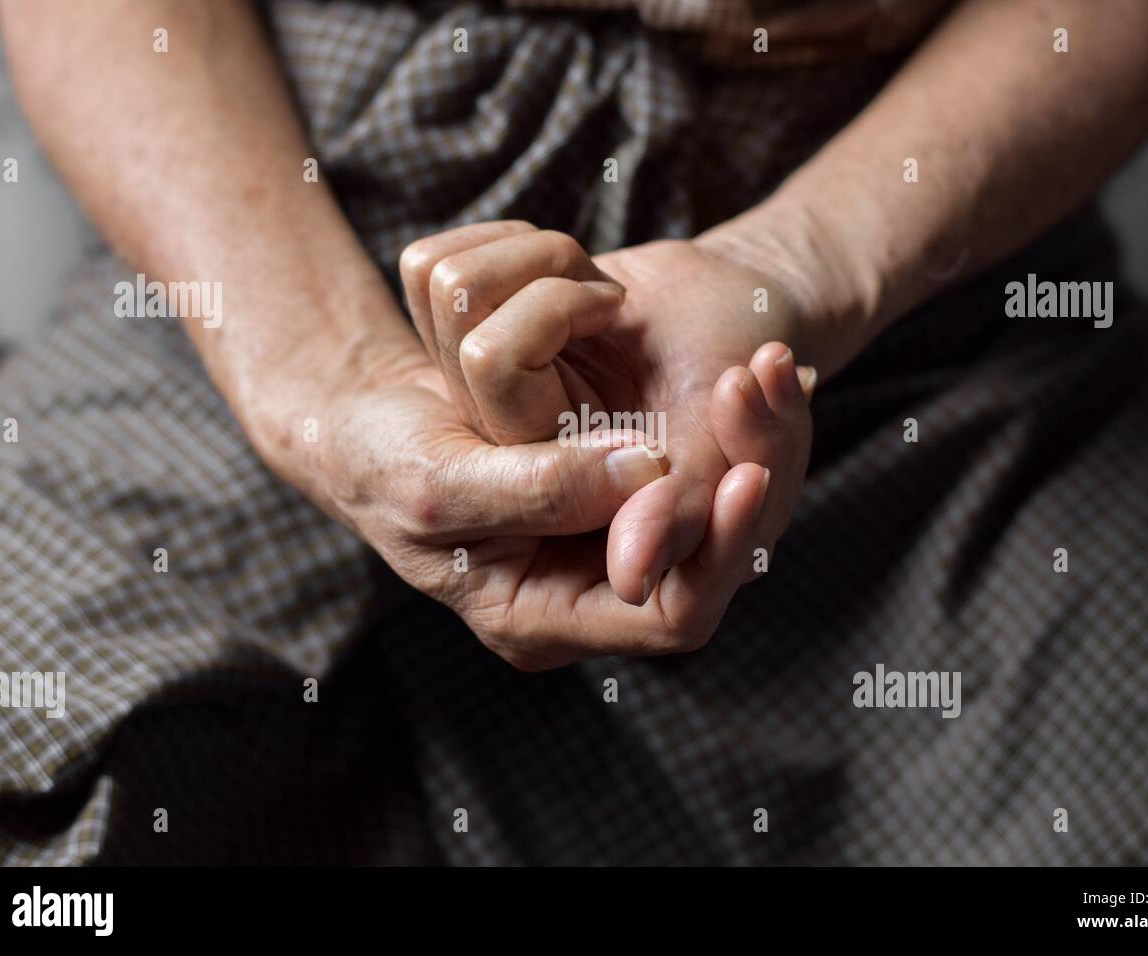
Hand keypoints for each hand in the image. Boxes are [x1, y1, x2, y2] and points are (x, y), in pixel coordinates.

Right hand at [398, 222, 816, 621]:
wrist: (363, 418)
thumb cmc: (381, 462)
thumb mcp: (443, 485)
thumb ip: (539, 491)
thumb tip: (649, 474)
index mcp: (547, 620)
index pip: (674, 617)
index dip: (719, 550)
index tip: (749, 472)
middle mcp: (588, 590)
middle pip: (714, 560)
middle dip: (754, 476)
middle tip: (784, 393)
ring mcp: (605, 536)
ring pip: (717, 507)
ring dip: (751, 440)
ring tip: (775, 370)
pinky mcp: (612, 483)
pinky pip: (696, 464)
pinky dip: (722, 418)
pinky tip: (748, 370)